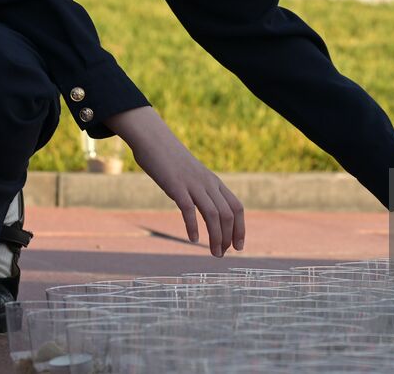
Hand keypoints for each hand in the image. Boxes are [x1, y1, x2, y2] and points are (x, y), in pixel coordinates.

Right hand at [106, 106, 244, 257]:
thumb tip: (204, 210)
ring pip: (213, 214)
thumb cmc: (171, 160)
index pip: (237, 207)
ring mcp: (193, 184)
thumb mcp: (192, 176)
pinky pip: (189, 208)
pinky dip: (193, 226)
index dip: (240, 228)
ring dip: (216, 237)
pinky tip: (192, 239)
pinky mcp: (176, 186)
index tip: (238, 246)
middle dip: (228, 237)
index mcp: (214, 181)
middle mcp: (208, 183)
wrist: (154, 139)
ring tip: (214, 253)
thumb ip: (200, 190)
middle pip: (228, 214)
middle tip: (222, 254)